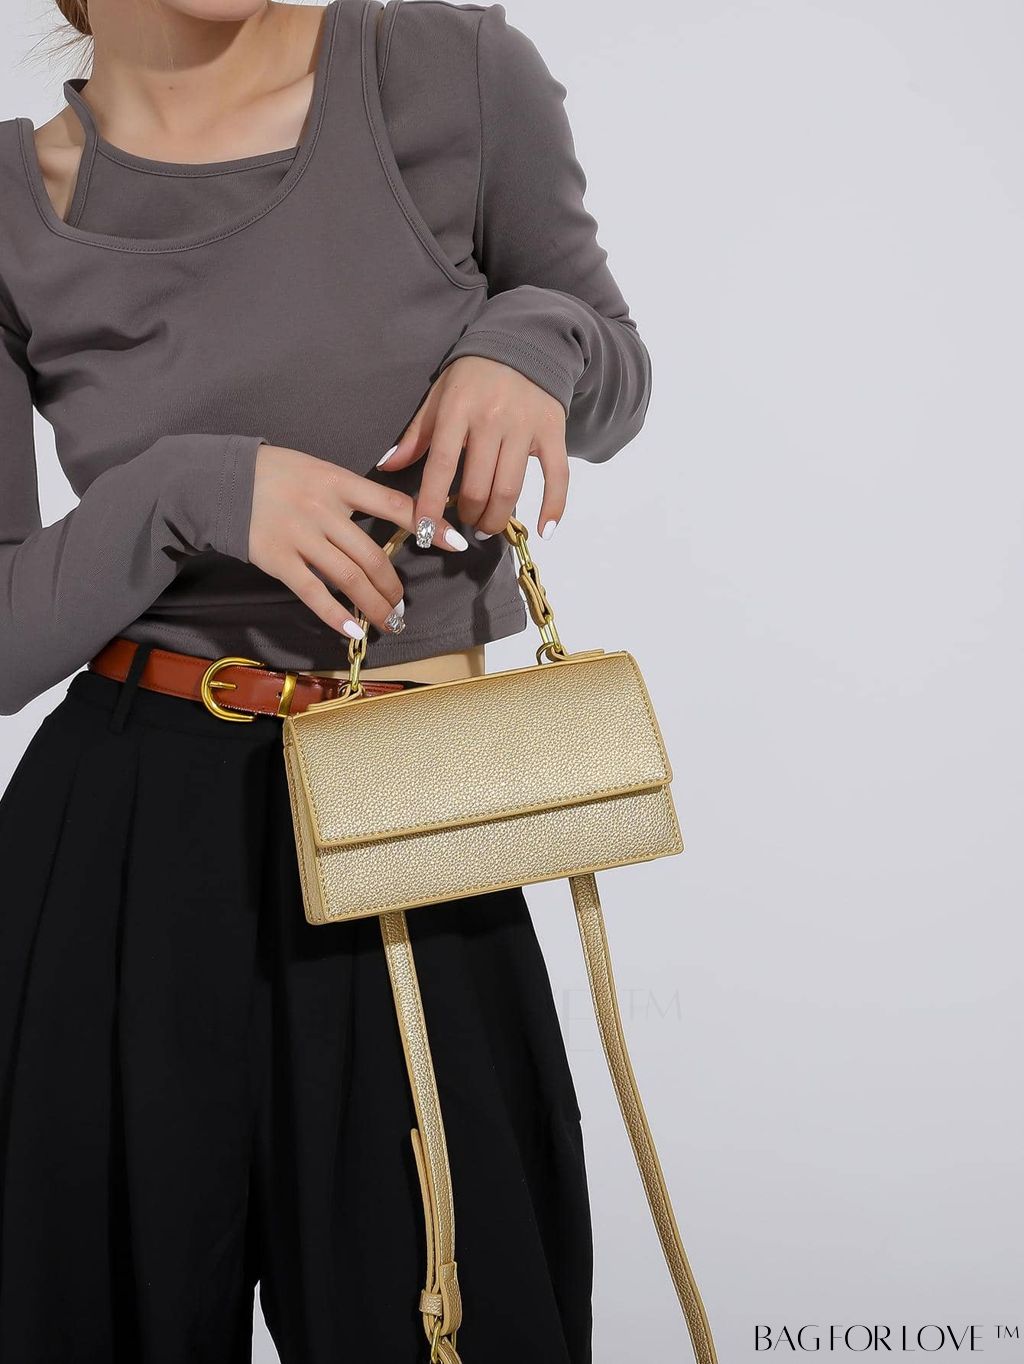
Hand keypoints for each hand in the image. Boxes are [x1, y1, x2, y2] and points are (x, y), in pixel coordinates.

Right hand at [248, 444, 466, 636]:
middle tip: (402, 604)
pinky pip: (313, 592)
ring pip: (349, 578)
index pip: (394, 505)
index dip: (427, 524)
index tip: (454, 542)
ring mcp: (300, 536)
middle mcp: (323, 509)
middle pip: (372, 555)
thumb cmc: (272, 473)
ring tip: (388, 621)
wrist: (218, 479)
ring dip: (374, 605)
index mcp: (338, 481)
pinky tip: (355, 630)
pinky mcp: (277, 559)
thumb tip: (391, 513)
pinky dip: (336, 615)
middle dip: (393, 586)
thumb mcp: (316, 468)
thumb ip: (349, 491)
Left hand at [377, 356, 568, 541]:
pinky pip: (556, 475)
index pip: (442, 465)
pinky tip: (542, 530)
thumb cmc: (475, 375)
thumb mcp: (440, 396)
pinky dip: (553, 507)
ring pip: (510, 488)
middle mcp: (492, 419)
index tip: (425, 530)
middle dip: (468, 514)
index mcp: (458, 409)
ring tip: (486, 527)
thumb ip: (417, 434)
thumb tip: (387, 465)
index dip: (431, 502)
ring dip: (496, 518)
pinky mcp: (553, 431)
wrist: (525, 343)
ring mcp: (525, 426)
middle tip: (464, 522)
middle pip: (478, 486)